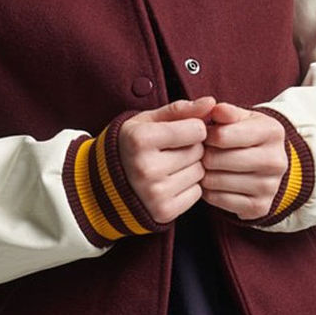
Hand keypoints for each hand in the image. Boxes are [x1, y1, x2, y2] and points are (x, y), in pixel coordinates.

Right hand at [117, 96, 217, 224]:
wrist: (104, 185)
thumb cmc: (131, 146)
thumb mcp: (147, 121)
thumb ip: (180, 109)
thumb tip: (212, 102)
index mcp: (140, 139)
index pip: (196, 129)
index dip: (192, 128)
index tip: (178, 132)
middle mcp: (146, 168)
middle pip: (199, 151)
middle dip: (191, 148)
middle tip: (171, 151)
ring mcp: (154, 193)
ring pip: (200, 173)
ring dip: (191, 168)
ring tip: (169, 167)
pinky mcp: (163, 212)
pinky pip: (197, 193)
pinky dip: (188, 187)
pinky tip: (170, 183)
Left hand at [199, 102, 287, 219]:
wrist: (268, 164)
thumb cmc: (246, 136)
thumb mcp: (241, 118)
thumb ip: (225, 111)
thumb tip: (213, 108)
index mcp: (272, 131)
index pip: (222, 136)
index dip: (205, 135)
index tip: (205, 136)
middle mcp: (276, 161)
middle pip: (216, 160)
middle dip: (203, 155)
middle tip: (204, 153)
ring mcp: (270, 187)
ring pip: (214, 181)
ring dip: (203, 174)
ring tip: (208, 167)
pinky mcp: (259, 207)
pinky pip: (217, 200)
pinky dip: (209, 192)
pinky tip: (215, 182)